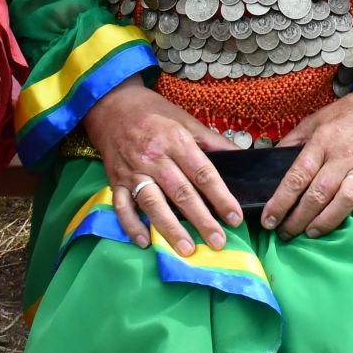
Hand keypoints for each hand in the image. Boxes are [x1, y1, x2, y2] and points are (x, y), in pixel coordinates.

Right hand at [85, 80, 238, 253]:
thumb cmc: (154, 112)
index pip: (203, 173)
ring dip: (170, 228)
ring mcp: (132, 171)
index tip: (234, 217)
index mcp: (176, 140)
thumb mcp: (186, 119)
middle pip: (181, 193)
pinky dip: (131, 226)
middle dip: (201, 220)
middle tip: (218, 242)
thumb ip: (212, 141)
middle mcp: (154, 158)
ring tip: (187, 249)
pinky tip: (145, 242)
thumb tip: (241, 156)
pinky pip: (121, 207)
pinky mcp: (115, 180)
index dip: (220, 197)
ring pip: (153, 203)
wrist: (112, 104)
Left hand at [261, 85, 352, 238]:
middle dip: (299, 218)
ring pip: (345, 200)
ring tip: (312, 233)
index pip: (298, 176)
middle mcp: (342, 156)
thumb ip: (294, 140)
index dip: (281, 201)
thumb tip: (271, 161)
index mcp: (322, 141)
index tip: (269, 220)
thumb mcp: (315, 119)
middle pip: (318, 193)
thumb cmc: (347, 115)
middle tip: (285, 234)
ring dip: (327, 221)